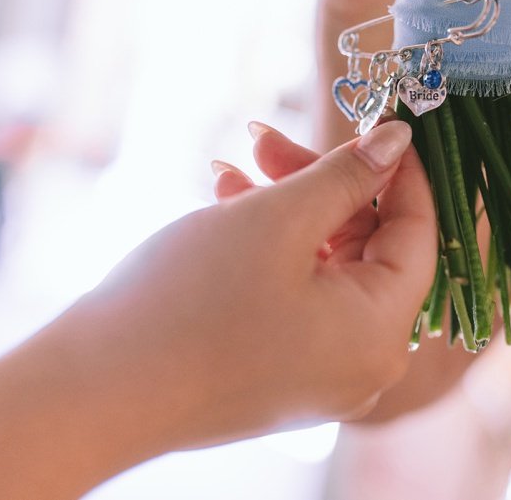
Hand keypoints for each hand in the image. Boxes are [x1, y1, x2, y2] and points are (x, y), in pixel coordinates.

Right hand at [217, 122, 481, 425]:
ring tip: (229, 170)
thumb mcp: (279, 219)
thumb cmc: (189, 302)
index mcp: (381, 334)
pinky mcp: (277, 374)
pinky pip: (296, 296)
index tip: (378, 120)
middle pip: (367, 248)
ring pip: (325, 267)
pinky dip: (269, 249)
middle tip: (267, 139)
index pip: (419, 235)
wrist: (91, 391)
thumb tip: (399, 139)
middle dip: (320, 185)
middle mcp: (362, 364)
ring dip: (285, 209)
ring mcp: (319, 375)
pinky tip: (223, 205)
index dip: (401, 170)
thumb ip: (348, 175)